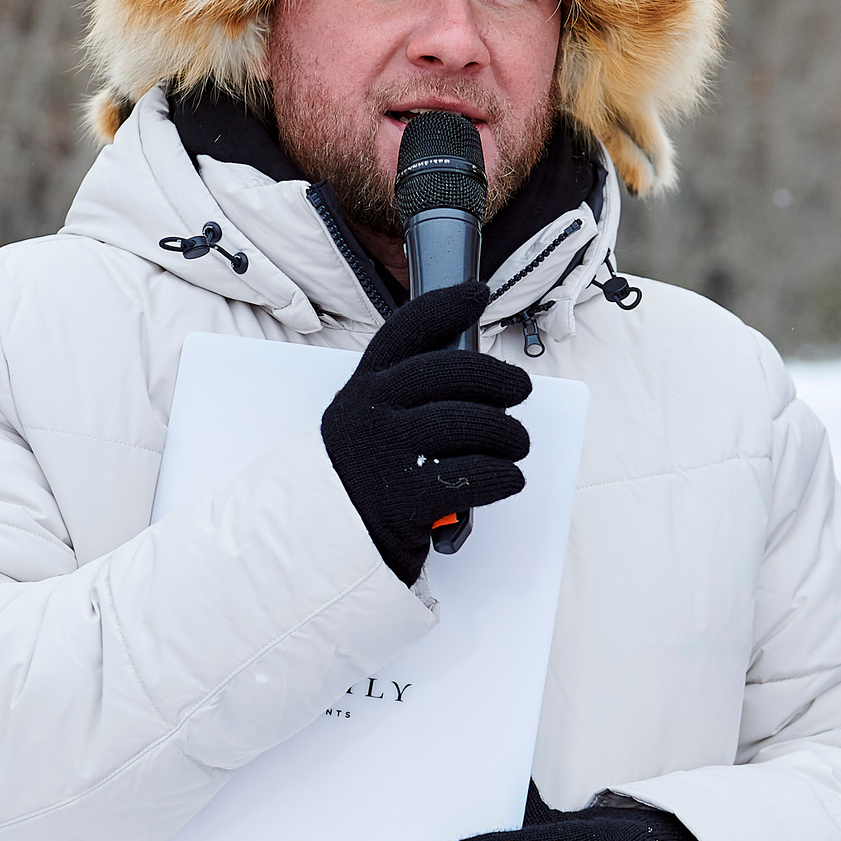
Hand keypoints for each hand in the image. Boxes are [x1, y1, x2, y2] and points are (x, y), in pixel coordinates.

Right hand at [320, 282, 531, 584]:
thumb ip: (404, 392)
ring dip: (509, 435)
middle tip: (520, 391)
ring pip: (473, 424)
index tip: (477, 295)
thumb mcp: (366, 421)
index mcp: (363, 388)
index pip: (406, 331)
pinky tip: (509, 477)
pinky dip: (504, 476)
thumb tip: (472, 364)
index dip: (445, 306)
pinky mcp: (405, 498)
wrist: (321, 546)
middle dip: (500, 380)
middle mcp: (370, 411)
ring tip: (516, 445)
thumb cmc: (360, 479)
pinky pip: (476, 475)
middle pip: (453, 372)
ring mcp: (386, 452)